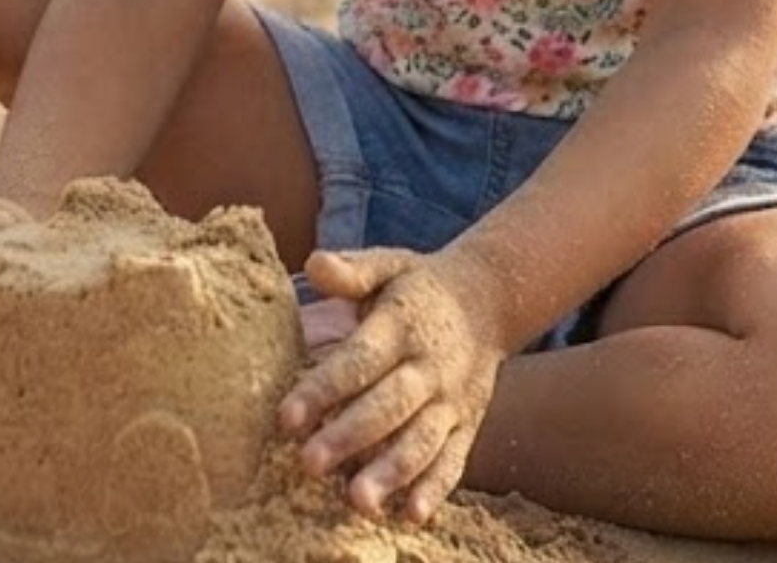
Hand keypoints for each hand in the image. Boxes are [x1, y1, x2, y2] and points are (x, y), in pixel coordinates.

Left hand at [279, 247, 509, 524]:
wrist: (489, 298)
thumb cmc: (419, 285)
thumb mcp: (389, 265)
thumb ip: (352, 270)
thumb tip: (313, 263)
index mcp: (402, 324)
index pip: (360, 360)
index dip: (324, 388)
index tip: (287, 417)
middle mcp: (429, 365)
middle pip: (388, 405)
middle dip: (348, 436)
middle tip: (309, 463)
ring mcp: (452, 399)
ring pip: (421, 439)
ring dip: (390, 471)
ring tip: (356, 500)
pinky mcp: (468, 424)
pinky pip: (453, 459)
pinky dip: (435, 488)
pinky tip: (411, 513)